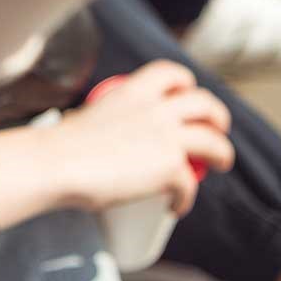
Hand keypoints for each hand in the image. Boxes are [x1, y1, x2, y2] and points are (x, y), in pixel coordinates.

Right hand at [43, 60, 234, 217]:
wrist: (58, 164)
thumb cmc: (59, 149)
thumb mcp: (87, 119)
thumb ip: (105, 125)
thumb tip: (99, 145)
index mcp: (132, 92)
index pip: (169, 73)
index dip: (184, 82)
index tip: (187, 92)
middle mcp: (155, 108)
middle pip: (203, 103)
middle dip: (217, 115)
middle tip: (217, 128)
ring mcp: (167, 136)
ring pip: (214, 141)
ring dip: (223, 153)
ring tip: (221, 162)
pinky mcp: (171, 166)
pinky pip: (190, 184)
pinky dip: (186, 199)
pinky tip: (176, 207)